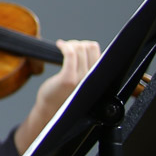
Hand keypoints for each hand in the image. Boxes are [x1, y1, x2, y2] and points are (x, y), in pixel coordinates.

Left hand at [14, 38, 101, 153]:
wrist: (52, 112)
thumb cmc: (65, 97)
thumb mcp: (83, 84)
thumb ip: (90, 72)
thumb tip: (91, 50)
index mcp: (99, 80)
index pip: (103, 54)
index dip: (90, 47)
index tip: (79, 48)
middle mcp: (93, 79)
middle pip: (92, 47)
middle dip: (79, 44)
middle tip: (69, 48)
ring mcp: (81, 79)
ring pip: (80, 48)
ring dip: (71, 44)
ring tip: (63, 48)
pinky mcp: (68, 78)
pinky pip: (70, 54)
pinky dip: (65, 46)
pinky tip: (59, 46)